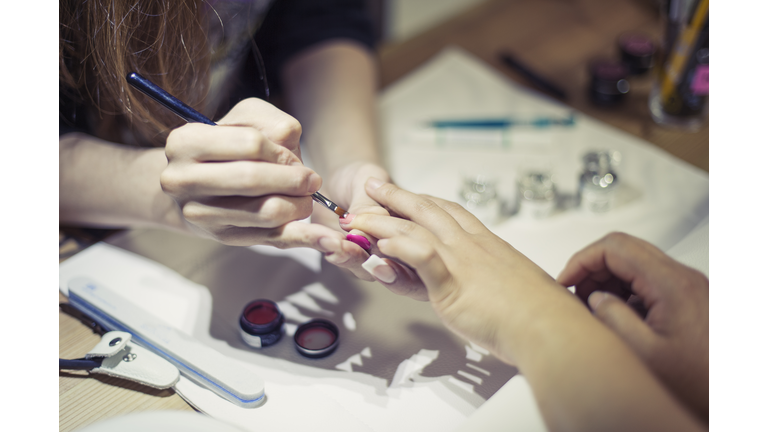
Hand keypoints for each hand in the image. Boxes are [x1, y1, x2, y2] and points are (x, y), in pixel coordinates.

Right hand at [160, 98, 352, 253]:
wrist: (197, 185)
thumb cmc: (227, 145)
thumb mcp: (246, 119)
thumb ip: (273, 124)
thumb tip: (293, 154)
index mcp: (185, 142)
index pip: (250, 144)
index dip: (281, 152)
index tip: (294, 158)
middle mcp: (182, 180)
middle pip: (254, 180)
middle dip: (294, 180)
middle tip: (312, 181)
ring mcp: (200, 213)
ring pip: (266, 212)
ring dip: (299, 205)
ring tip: (305, 198)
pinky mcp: (222, 237)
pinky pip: (271, 238)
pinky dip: (303, 237)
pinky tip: (325, 238)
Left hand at [344, 178, 565, 363]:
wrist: (548, 327)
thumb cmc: (541, 313)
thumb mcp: (521, 286)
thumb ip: (504, 281)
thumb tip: (508, 288)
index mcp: (488, 244)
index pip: (452, 212)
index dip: (427, 200)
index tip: (410, 194)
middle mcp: (472, 246)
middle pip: (428, 210)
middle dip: (397, 196)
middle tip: (374, 186)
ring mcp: (461, 262)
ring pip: (416, 230)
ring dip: (383, 221)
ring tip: (358, 218)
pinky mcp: (453, 285)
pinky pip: (422, 259)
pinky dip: (400, 248)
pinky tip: (381, 244)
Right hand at [556, 233, 708, 421]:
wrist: (730, 396)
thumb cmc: (700, 381)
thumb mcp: (644, 353)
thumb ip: (612, 318)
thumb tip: (594, 298)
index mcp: (672, 284)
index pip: (616, 247)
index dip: (583, 260)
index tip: (566, 279)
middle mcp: (684, 279)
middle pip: (625, 250)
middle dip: (593, 268)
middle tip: (575, 293)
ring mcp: (688, 287)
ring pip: (637, 263)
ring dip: (609, 279)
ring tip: (594, 306)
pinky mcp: (689, 299)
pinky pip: (649, 281)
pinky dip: (626, 291)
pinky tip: (617, 315)